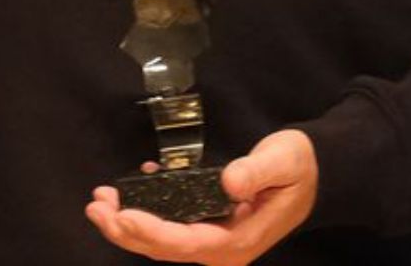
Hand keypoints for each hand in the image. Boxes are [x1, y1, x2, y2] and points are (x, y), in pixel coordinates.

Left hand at [84, 129, 317, 264]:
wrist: (315, 173)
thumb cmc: (298, 168)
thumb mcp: (282, 162)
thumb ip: (256, 172)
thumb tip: (229, 183)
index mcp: (240, 240)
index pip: (187, 243)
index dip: (152, 232)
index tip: (122, 215)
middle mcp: (223, 247)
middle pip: (166, 248)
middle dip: (126, 230)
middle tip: (96, 206)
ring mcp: (214, 238)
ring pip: (162, 240)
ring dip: (127, 223)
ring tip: (99, 201)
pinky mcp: (207, 225)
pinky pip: (170, 225)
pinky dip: (146, 210)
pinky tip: (132, 185)